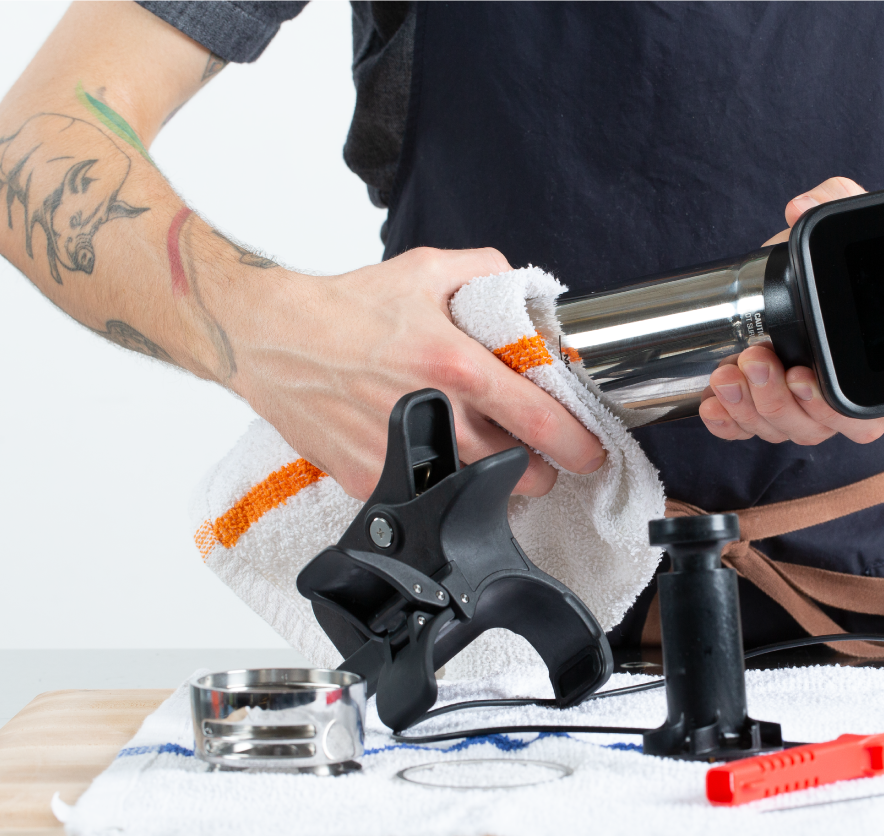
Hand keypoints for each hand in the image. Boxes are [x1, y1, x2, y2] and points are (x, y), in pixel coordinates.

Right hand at [235, 247, 606, 500]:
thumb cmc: (347, 307)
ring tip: (479, 447)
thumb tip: (531, 299)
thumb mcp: (427, 270)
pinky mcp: (371, 480)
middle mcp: (432, 415)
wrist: (272, 339)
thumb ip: (490, 275)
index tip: (591, 451)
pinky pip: (428, 497)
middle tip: (530, 448)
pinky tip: (430, 452)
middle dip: (537, 466)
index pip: (539, 420)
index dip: (577, 443)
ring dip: (492, 477)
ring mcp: (401, 457)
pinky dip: (441, 483)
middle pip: (519, 473)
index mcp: (453, 365)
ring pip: (479, 494)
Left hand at [699, 177, 883, 445]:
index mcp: (861, 369)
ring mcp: (792, 407)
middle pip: (809, 428)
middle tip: (756, 359)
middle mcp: (829, 398)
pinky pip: (743, 430)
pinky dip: (726, 422)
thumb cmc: (822, 256)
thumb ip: (837, 198)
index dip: (829, 408)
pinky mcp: (755, 405)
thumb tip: (800, 206)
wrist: (786, 269)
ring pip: (774, 430)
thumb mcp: (843, 216)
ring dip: (747, 406)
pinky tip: (712, 403)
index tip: (801, 376)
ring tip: (728, 371)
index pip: (857, 419)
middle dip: (775, 399)